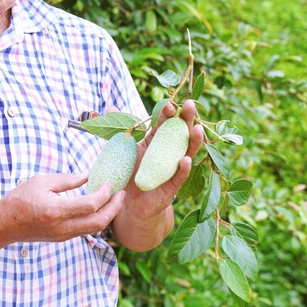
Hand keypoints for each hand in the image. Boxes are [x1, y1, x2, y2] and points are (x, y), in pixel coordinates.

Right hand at [0, 173, 124, 242]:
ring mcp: (63, 235)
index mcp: (56, 210)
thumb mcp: (41, 181)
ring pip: (95, 229)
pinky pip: (85, 230)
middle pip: (99, 222)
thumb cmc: (20, 199)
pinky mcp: (62, 238)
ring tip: (113, 200)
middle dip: (114, 208)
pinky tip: (97, 207)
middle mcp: (62, 227)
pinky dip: (95, 219)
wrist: (4, 224)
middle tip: (121, 194)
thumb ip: (66, 180)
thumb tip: (87, 177)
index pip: (91, 205)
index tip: (109, 182)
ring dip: (107, 215)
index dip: (105, 193)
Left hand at [111, 100, 203, 250]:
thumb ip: (119, 129)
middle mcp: (168, 153)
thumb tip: (109, 107)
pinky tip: (185, 159)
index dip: (167, 114)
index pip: (164, 124)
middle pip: (180, 133)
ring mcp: (172, 169)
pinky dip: (183, 168)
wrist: (129, 203)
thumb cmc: (129, 173)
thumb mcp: (122, 150)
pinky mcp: (171, 187)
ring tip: (196, 128)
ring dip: (193, 141)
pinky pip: (179, 177)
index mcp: (156, 142)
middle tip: (190, 105)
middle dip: (186, 119)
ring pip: (186, 153)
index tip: (170, 103)